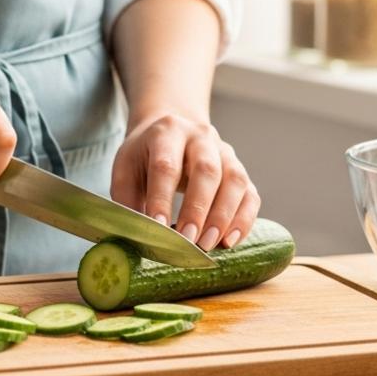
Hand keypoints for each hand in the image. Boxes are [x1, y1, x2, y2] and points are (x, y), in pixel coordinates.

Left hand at [110, 112, 260, 250]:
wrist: (173, 130)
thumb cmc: (146, 156)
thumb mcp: (126, 168)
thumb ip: (127, 200)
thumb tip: (135, 238)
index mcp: (167, 132)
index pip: (166, 165)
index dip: (162, 198)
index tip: (157, 227)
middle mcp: (201, 137)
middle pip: (207, 170)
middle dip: (198, 209)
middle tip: (188, 240)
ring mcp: (225, 153)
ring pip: (234, 181)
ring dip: (224, 216)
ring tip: (208, 244)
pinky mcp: (240, 171)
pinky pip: (250, 195)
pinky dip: (244, 220)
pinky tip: (230, 241)